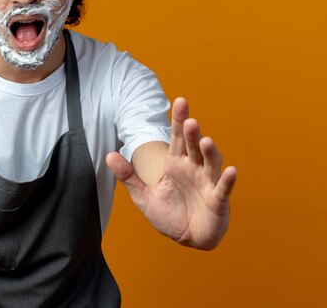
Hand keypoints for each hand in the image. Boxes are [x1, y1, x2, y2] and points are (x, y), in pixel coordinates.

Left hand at [106, 98, 236, 249]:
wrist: (188, 238)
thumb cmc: (168, 214)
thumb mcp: (143, 195)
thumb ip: (128, 175)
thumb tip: (109, 155)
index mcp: (176, 164)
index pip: (177, 138)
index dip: (178, 120)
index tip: (180, 101)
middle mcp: (194, 169)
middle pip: (193, 146)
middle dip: (192, 133)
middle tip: (189, 119)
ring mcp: (207, 183)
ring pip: (210, 163)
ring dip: (209, 152)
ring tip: (205, 141)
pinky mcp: (217, 200)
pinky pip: (223, 188)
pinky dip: (227, 180)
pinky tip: (230, 170)